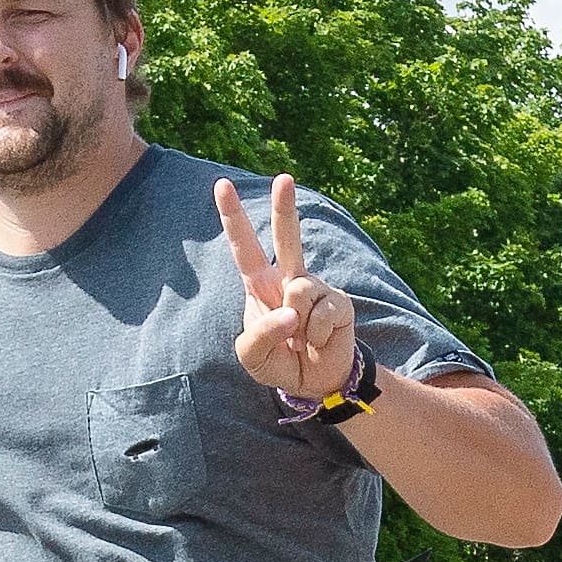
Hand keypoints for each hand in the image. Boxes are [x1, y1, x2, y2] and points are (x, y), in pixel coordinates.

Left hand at [219, 175, 358, 400]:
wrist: (315, 383)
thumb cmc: (279, 362)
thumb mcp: (252, 357)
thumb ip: (259, 335)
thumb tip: (290, 312)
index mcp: (260, 285)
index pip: (243, 248)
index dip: (232, 217)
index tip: (221, 185)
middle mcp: (289, 279)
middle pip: (286, 238)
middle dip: (284, 207)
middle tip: (284, 178)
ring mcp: (316, 288)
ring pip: (299, 291)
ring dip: (297, 327)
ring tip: (301, 340)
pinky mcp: (339, 302)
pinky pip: (322, 314)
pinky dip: (317, 336)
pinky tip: (319, 341)